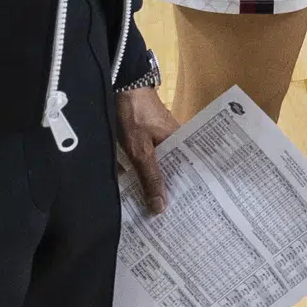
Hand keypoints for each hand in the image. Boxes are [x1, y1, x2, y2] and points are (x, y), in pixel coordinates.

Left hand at [114, 84, 178, 212]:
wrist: (118, 85)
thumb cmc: (134, 116)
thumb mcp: (140, 151)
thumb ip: (150, 178)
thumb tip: (161, 208)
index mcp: (179, 143)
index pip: (187, 173)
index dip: (186, 193)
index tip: (185, 215)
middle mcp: (172, 141)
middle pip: (171, 172)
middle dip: (166, 193)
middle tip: (165, 220)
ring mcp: (157, 139)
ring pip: (156, 167)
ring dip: (150, 184)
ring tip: (147, 210)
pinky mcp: (142, 138)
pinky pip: (144, 161)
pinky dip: (138, 173)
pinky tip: (132, 189)